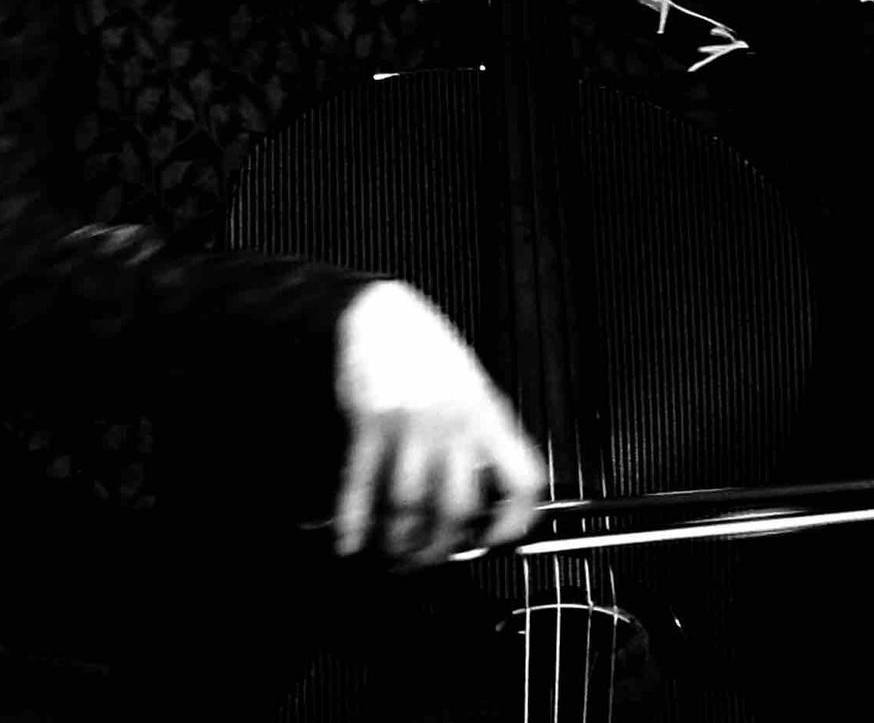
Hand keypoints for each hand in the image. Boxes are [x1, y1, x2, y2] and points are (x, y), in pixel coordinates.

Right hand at [335, 280, 543, 566]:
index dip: (514, 522)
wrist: (381, 314)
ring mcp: (413, 423)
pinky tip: (351, 540)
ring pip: (409, 505)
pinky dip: (354, 520)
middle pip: (457, 508)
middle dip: (440, 547)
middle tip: (427, 558)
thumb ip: (484, 436)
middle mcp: (456, 423)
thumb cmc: (429, 351)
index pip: (522, 480)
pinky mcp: (371, 421)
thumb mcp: (473, 388)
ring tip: (391, 552)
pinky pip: (362, 484)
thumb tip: (490, 493)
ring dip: (397, 540)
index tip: (497, 542)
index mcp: (490, 416)